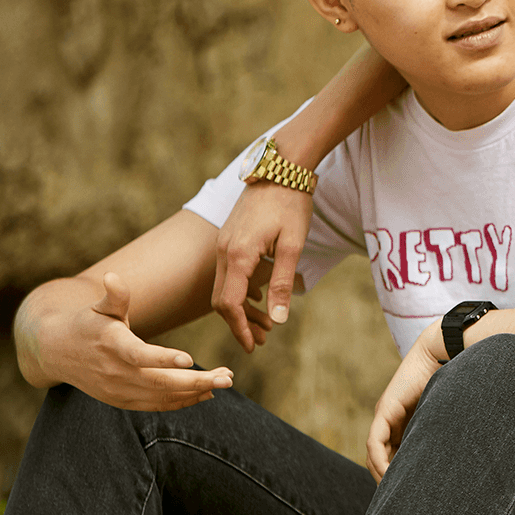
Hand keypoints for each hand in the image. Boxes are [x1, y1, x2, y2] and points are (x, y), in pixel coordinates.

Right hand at [32, 272, 232, 409]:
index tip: (190, 359)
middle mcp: (115, 372)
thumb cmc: (87, 323)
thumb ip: (114, 296)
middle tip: (228, 376)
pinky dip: (181, 402)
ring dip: (195, 392)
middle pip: (160, 383)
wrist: (57, 354)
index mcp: (111, 345)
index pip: (139, 355)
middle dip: (197, 381)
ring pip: (162, 397)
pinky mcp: (122, 401)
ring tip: (224, 381)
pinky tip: (205, 393)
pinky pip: (156, 405)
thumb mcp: (99, 307)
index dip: (164, 359)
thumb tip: (112, 277)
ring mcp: (119, 390)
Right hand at [212, 180, 314, 351]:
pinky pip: (227, 272)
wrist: (280, 167)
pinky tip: (257, 298)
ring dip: (240, 308)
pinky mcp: (228, 237)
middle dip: (239, 323)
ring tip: (264, 324)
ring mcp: (223, 242)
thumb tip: (279, 319)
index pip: (228, 304)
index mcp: (238, 255)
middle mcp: (224, 250)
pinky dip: (238, 290)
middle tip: (261, 341)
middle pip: (221, 299)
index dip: (239, 328)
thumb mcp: (293, 246)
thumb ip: (283, 283)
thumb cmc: (291, 204)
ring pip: (223, 286)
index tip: (251, 346)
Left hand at [366, 322, 449, 479]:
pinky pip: (375, 444)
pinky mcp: (385, 411)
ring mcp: (386, 415)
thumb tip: (463, 461)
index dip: (399, 474)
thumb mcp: (446, 415)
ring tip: (394, 493)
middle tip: (399, 501)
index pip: (395, 454)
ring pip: (375, 454)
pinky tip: (390, 475)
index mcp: (406, 422)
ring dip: (381, 474)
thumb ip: (444, 433)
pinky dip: (380, 461)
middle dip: (388, 479)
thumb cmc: (455, 380)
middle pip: (382, 457)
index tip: (409, 494)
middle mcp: (391, 419)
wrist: (445, 353)